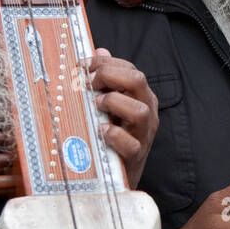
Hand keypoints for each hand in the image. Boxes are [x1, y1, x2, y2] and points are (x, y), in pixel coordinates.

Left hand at [88, 48, 158, 188]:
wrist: (119, 178)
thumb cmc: (113, 138)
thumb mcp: (111, 106)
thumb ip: (107, 79)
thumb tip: (100, 50)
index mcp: (141, 97)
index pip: (129, 69)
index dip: (105, 62)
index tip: (83, 65)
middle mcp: (146, 112)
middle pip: (138, 81)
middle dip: (110, 76)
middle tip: (89, 83)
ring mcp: (143, 134)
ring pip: (140, 111)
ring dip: (114, 103)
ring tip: (97, 106)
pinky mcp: (136, 156)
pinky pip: (130, 144)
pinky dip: (114, 135)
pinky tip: (100, 131)